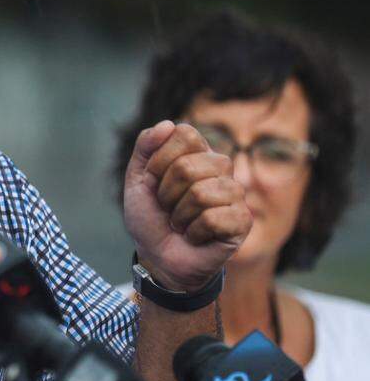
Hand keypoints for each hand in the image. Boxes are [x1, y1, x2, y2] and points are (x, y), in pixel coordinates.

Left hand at [123, 121, 251, 290]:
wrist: (158, 256)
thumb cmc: (151, 217)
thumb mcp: (137, 179)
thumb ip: (145, 146)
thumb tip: (167, 124)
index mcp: (198, 151)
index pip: (185, 133)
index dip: (160, 160)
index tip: (154, 181)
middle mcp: (221, 167)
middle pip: (188, 166)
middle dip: (166, 193)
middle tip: (167, 207)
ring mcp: (235, 193)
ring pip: (201, 194)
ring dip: (179, 215)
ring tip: (181, 223)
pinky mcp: (243, 220)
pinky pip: (213, 219)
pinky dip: (194, 232)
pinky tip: (196, 236)